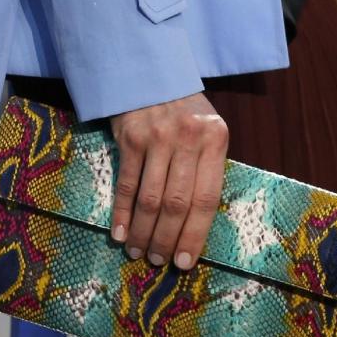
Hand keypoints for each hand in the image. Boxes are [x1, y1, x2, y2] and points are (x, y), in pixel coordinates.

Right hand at [110, 93, 227, 270]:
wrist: (152, 74)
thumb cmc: (184, 110)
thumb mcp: (207, 131)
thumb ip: (207, 168)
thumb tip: (196, 225)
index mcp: (215, 139)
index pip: (206, 198)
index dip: (195, 235)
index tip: (185, 262)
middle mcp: (188, 138)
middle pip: (177, 203)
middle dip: (167, 239)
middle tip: (158, 261)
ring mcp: (158, 137)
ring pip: (150, 198)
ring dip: (143, 232)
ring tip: (139, 252)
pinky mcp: (131, 137)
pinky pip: (126, 184)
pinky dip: (122, 213)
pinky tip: (120, 233)